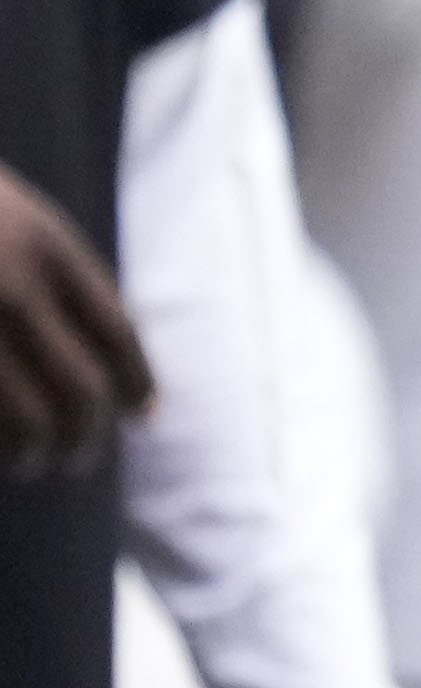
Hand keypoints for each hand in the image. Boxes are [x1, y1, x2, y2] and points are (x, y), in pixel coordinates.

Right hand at [0, 158, 146, 473]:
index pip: (116, 335)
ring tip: (34, 463)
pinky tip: (0, 453)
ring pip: (28, 422)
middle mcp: (10, 289)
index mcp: (47, 250)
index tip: (140, 415)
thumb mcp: (20, 225)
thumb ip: (63, 282)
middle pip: (82, 389)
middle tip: (78, 454)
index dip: (135, 383)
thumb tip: (117, 371)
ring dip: (38, 454)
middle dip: (86, 435)